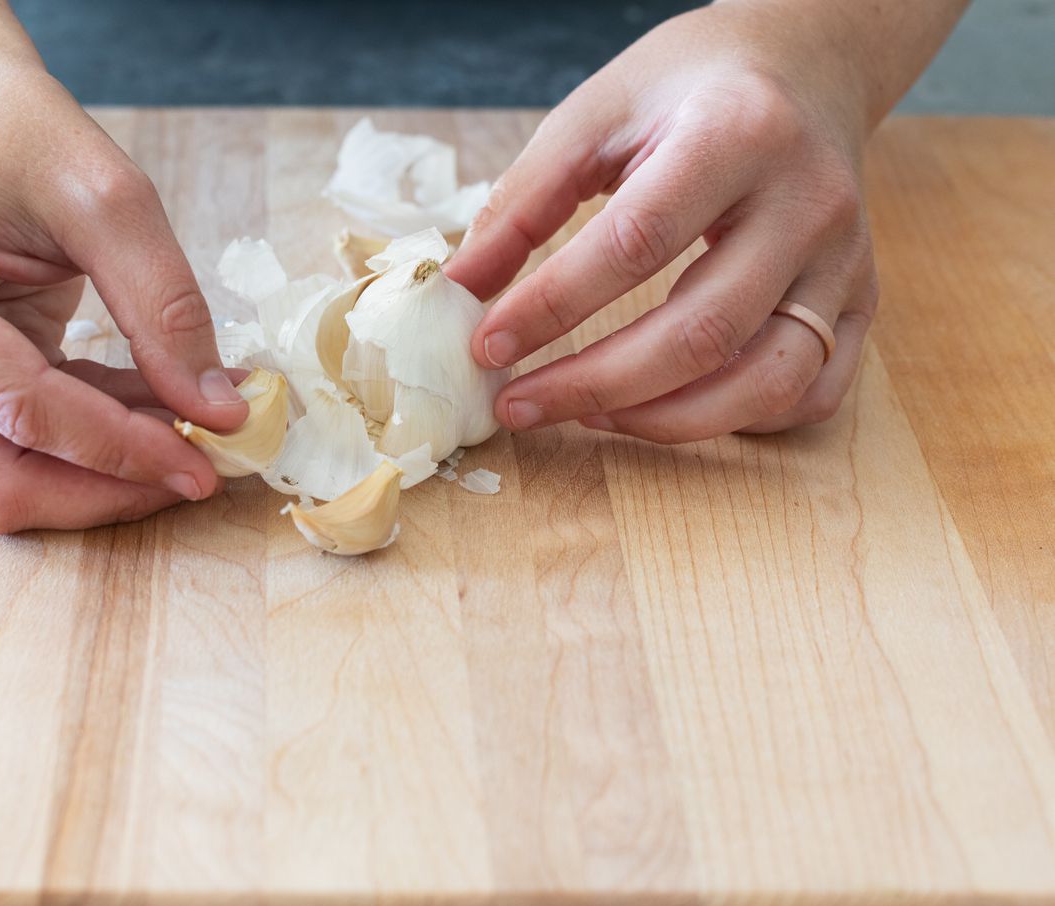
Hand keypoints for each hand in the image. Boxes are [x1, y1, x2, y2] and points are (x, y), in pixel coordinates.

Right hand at [0, 50, 246, 532]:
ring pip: (6, 485)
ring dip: (104, 477)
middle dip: (107, 489)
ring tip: (191, 434)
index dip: (123, 448)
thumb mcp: (106, 198)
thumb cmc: (10, 132)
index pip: (22, 413)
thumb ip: (163, 306)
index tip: (209, 460)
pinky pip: (18, 452)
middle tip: (202, 472)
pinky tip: (161, 412)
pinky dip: (94, 445)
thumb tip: (219, 414)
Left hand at [445, 2, 883, 442]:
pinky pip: (813, 394)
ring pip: (768, 381)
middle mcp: (808, 202)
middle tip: (518, 404)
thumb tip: (462, 290)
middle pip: (704, 331)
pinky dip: (741, 422)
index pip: (636, 244)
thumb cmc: (689, 89)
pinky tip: (671, 409)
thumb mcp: (595, 114)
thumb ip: (525, 201)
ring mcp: (845, 259)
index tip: (486, 346)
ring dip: (666, 420)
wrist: (805, 64)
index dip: (553, 307)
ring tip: (586, 414)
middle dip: (596, 385)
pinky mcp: (861, 298)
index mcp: (738, 133)